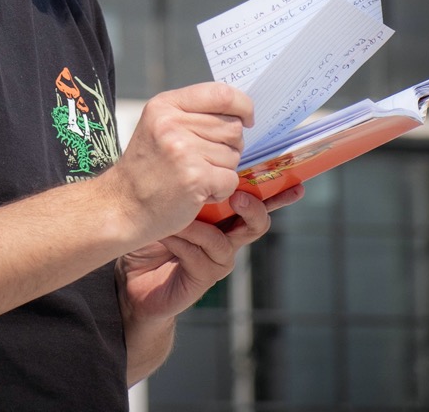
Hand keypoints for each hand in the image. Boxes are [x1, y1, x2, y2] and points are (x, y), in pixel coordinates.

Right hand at [100, 82, 253, 247]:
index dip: (242, 105)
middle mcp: (172, 123)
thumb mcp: (159, 126)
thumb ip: (192, 113)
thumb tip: (238, 111)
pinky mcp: (194, 178)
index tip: (246, 118)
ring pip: (234, 155)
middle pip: (232, 126)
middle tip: (207, 159)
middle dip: (230, 145)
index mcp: (165, 104)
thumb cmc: (147, 168)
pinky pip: (231, 179)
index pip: (221, 93)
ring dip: (223, 169)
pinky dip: (221, 190)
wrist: (122, 206)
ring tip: (196, 175)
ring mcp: (183, 150)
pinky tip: (198, 192)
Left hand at [118, 185, 304, 324]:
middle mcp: (226, 236)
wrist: (130, 274)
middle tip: (239, 195)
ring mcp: (217, 260)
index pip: (256, 199)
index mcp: (222, 215)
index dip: (278, 192)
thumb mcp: (167, 200)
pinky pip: (202, 256)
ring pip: (226, 241)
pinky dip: (183, 241)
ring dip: (197, 225)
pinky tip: (166, 236)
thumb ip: (185, 184)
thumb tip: (195, 150)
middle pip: (256, 223)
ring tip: (174, 217)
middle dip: (254, 208)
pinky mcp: (204, 278)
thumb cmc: (149, 231)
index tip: (298, 182)